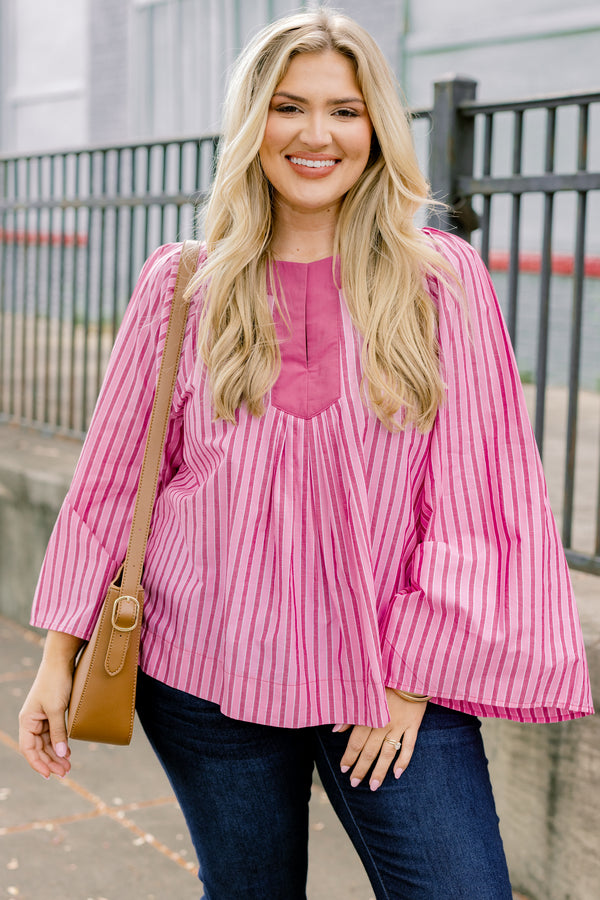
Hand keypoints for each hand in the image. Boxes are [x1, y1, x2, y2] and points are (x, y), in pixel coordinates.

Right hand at [18, 631, 81, 778]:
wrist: (61, 662)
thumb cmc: (55, 682)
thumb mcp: (56, 709)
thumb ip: (58, 732)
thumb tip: (61, 754)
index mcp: (27, 721)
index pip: (29, 749)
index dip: (38, 764)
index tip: (49, 775)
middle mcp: (32, 721)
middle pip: (39, 748)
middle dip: (51, 761)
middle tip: (65, 772)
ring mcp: (42, 717)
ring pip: (47, 743)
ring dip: (56, 754)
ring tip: (68, 766)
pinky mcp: (52, 713)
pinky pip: (54, 734)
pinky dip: (60, 743)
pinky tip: (68, 752)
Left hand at [335, 688, 427, 790]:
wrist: (410, 671)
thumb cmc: (385, 681)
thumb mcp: (365, 692)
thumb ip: (351, 713)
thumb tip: (335, 730)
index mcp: (370, 715)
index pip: (356, 741)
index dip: (349, 756)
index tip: (343, 769)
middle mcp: (384, 722)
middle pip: (371, 751)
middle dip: (361, 769)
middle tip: (354, 783)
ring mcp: (400, 725)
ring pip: (388, 753)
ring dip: (380, 771)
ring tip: (373, 786)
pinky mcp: (414, 725)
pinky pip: (409, 747)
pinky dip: (404, 761)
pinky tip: (397, 774)